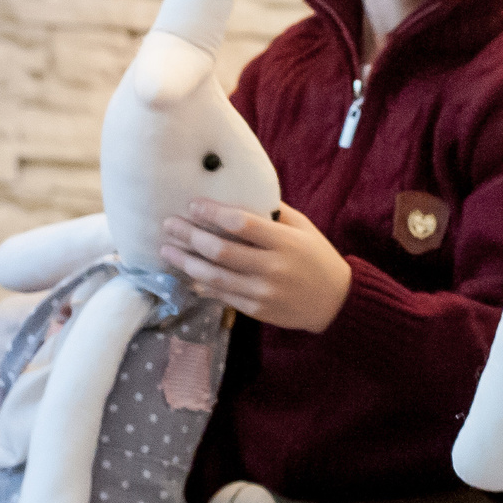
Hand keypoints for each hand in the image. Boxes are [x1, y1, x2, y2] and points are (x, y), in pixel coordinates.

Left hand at [159, 200, 353, 332]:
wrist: (335, 302)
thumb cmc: (317, 257)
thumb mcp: (303, 228)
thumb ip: (273, 212)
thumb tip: (239, 191)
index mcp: (284, 242)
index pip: (240, 224)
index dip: (212, 213)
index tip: (192, 204)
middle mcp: (271, 268)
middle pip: (220, 251)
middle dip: (189, 236)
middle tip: (169, 225)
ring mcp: (262, 292)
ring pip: (214, 277)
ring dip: (186, 262)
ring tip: (167, 250)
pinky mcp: (256, 311)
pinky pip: (221, 295)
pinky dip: (200, 284)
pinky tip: (185, 273)